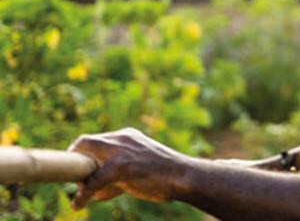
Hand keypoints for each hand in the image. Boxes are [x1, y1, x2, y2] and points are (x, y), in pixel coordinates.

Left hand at [68, 127, 188, 209]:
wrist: (185, 176)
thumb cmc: (166, 176)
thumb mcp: (141, 166)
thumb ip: (119, 172)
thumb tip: (96, 192)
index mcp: (128, 136)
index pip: (98, 140)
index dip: (86, 154)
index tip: (83, 169)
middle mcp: (122, 138)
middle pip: (85, 141)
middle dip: (74, 158)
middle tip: (73, 177)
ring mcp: (120, 151)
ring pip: (85, 157)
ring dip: (79, 177)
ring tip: (80, 196)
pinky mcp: (120, 167)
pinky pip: (93, 181)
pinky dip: (83, 195)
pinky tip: (78, 205)